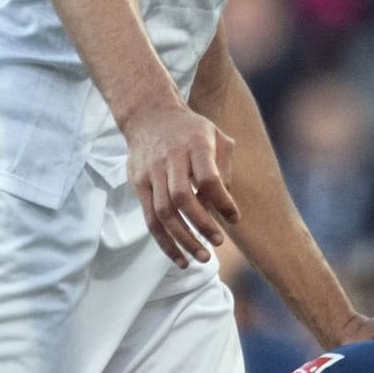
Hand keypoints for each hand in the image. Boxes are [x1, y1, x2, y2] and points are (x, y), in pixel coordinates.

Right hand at [120, 103, 238, 267]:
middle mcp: (171, 157)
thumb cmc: (191, 130)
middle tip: (219, 242)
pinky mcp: (138, 184)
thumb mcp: (216, 135)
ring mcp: (151, 171)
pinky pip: (150, 219)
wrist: (149, 114)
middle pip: (182, 197)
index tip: (235, 218)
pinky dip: (165, 242)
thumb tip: (227, 206)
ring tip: (203, 257)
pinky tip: (180, 258)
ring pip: (164, 213)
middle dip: (201, 225)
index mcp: (195, 143)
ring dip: (183, 239)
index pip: (208, 177)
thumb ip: (225, 166)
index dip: (222, 201)